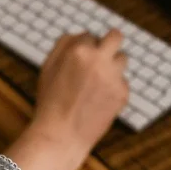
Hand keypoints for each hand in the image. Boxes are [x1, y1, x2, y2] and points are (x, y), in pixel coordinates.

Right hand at [29, 30, 129, 166]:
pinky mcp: (122, 93)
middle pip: (116, 36)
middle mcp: (98, 59)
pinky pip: (123, 82)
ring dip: (112, 65)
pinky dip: (113, 88)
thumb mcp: (47, 68)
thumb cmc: (51, 102)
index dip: (84, 47)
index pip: (89, 35)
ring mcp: (113, 76)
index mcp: (78, 50)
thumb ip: (63, 46)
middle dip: (110, 42)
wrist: (61, 135)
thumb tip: (82, 34)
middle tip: (104, 53)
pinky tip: (99, 100)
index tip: (80, 60)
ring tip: (97, 81)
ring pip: (123, 58)